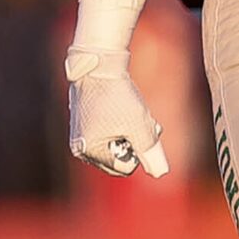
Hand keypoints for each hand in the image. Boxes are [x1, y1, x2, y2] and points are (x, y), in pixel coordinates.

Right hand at [64, 48, 169, 177]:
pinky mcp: (85, 123)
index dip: (139, 150)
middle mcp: (79, 147)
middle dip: (136, 142)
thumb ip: (150, 151)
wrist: (99, 65)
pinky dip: (124, 124)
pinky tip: (126, 108)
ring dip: (133, 132)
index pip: (124, 168)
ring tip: (135, 112)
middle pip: (120, 158)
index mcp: (88, 151)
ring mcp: (80, 135)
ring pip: (118, 145)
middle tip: (141, 120)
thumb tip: (159, 173)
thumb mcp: (139, 125)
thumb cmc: (117, 96)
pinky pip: (111, 133)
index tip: (140, 128)